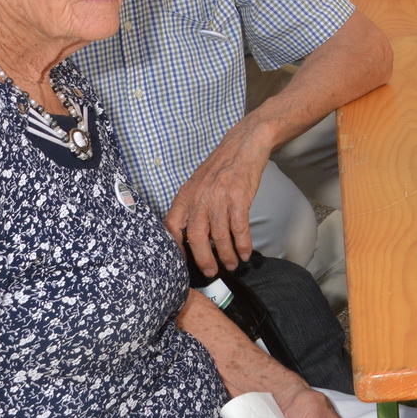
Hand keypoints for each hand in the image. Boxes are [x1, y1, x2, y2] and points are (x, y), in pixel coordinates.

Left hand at [164, 125, 269, 275]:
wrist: (243, 146)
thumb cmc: (220, 167)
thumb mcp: (197, 184)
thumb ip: (191, 206)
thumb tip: (190, 234)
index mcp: (185, 196)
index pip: (172, 227)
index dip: (175, 249)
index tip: (182, 264)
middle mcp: (200, 199)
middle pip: (197, 238)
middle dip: (204, 260)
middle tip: (211, 271)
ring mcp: (219, 199)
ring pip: (220, 236)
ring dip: (226, 255)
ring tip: (231, 264)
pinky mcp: (239, 198)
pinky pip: (239, 229)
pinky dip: (242, 245)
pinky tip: (244, 253)